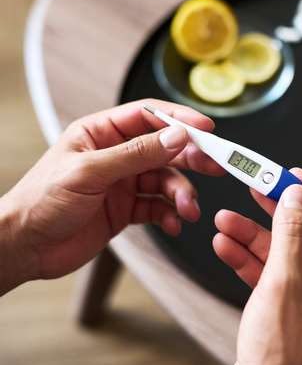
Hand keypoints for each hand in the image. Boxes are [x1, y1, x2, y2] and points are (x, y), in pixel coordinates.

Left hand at [0, 99, 224, 293]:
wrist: (24, 248)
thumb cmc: (40, 202)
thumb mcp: (90, 172)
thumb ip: (136, 154)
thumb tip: (175, 136)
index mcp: (101, 133)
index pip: (148, 116)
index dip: (180, 119)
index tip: (206, 129)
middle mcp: (116, 155)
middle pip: (165, 148)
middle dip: (190, 158)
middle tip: (215, 167)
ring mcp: (123, 183)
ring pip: (165, 181)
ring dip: (181, 194)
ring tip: (187, 209)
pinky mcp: (126, 209)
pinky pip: (158, 207)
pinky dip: (169, 214)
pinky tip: (172, 222)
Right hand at [213, 169, 301, 364]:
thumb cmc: (283, 359)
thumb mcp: (285, 284)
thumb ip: (291, 234)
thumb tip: (297, 197)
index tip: (295, 175)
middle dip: (276, 214)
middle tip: (258, 188)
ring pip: (282, 255)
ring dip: (252, 237)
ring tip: (225, 220)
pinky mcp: (286, 309)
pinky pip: (269, 275)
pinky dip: (247, 260)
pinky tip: (226, 245)